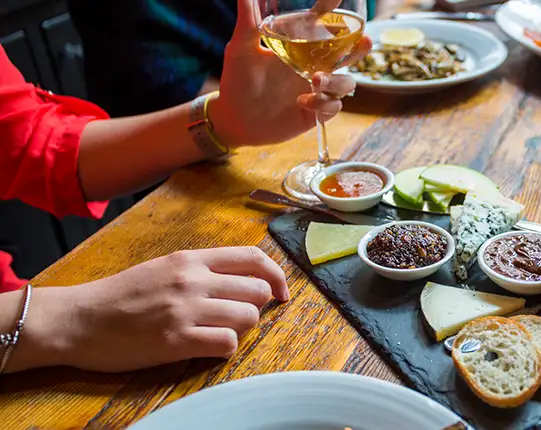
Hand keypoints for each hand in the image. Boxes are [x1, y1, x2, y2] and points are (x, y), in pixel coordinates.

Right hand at [7, 247, 288, 372]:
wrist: (78, 319)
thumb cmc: (120, 296)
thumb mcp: (163, 268)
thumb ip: (200, 270)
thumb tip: (240, 278)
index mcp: (190, 259)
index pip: (253, 258)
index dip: (276, 275)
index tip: (281, 291)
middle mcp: (192, 280)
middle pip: (258, 289)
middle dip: (259, 305)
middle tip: (244, 316)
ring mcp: (185, 310)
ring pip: (248, 316)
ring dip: (242, 327)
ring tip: (220, 330)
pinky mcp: (177, 340)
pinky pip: (227, 343)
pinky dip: (225, 347)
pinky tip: (208, 346)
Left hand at [208, 0, 372, 147]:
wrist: (234, 118)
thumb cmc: (237, 80)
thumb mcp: (241, 49)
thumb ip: (248, 22)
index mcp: (301, 46)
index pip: (323, 25)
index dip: (333, 11)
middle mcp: (314, 66)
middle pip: (348, 54)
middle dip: (360, 48)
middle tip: (364, 41)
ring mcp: (317, 90)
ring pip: (346, 83)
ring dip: (337, 81)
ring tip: (316, 80)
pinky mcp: (316, 112)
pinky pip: (333, 107)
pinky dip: (322, 103)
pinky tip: (302, 102)